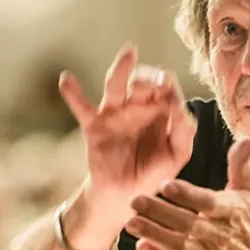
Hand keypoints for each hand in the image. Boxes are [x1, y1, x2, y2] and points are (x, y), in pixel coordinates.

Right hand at [58, 44, 196, 224]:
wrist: (125, 196)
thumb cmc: (154, 172)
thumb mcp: (176, 154)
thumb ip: (183, 131)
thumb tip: (181, 107)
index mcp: (161, 110)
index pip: (167, 88)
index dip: (169, 85)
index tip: (168, 90)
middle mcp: (138, 106)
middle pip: (143, 81)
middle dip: (148, 77)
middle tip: (152, 81)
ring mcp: (115, 113)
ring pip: (116, 86)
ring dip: (122, 70)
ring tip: (129, 53)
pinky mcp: (95, 126)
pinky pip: (82, 107)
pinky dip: (73, 93)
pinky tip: (66, 79)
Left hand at [124, 138, 249, 249]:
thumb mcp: (249, 191)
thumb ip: (240, 165)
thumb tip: (245, 139)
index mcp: (228, 211)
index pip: (205, 202)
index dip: (186, 194)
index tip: (165, 184)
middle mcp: (218, 234)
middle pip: (185, 223)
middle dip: (159, 212)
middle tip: (135, 200)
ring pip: (178, 245)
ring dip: (153, 234)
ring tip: (131, 223)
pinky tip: (142, 247)